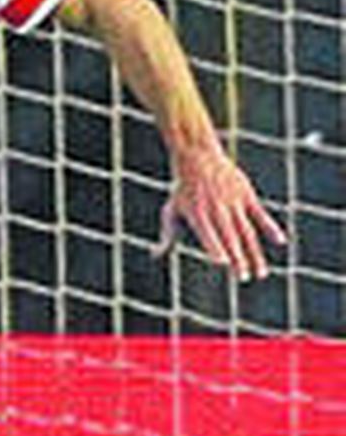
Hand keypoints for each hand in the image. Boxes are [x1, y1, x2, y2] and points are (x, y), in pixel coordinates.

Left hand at [156, 141, 285, 280]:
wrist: (199, 158)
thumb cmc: (183, 190)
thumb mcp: (171, 210)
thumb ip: (167, 235)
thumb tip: (155, 254)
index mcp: (197, 214)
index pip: (207, 233)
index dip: (214, 246)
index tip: (222, 262)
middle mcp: (216, 209)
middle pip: (229, 236)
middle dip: (237, 257)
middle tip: (243, 277)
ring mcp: (232, 202)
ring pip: (246, 231)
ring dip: (254, 253)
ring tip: (259, 273)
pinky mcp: (246, 195)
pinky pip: (260, 214)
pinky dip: (270, 227)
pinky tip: (280, 241)